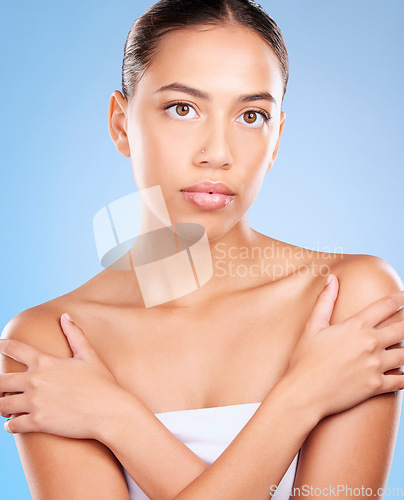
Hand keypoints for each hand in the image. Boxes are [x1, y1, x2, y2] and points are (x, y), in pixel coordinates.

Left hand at [0, 314, 123, 438]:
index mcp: (46, 362)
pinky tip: (15, 423)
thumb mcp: (89, 355)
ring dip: (3, 406)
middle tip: (2, 387)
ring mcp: (35, 402)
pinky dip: (10, 425)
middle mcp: (36, 381)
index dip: (2, 346)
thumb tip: (65, 316)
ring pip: (2, 405)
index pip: (14, 349)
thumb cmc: (102, 383)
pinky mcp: (38, 422)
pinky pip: (11, 425)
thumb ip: (75, 335)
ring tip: (7, 407)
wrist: (110, 411)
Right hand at [283, 275, 403, 420]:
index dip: (400, 299)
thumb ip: (325, 301)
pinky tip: (403, 373)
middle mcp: (370, 344)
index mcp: (356, 327)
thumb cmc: (305, 358)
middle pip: (402, 329)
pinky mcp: (377, 386)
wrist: (304, 392)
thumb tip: (332, 279)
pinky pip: (402, 380)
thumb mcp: (312, 326)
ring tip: (403, 347)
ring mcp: (376, 366)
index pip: (385, 306)